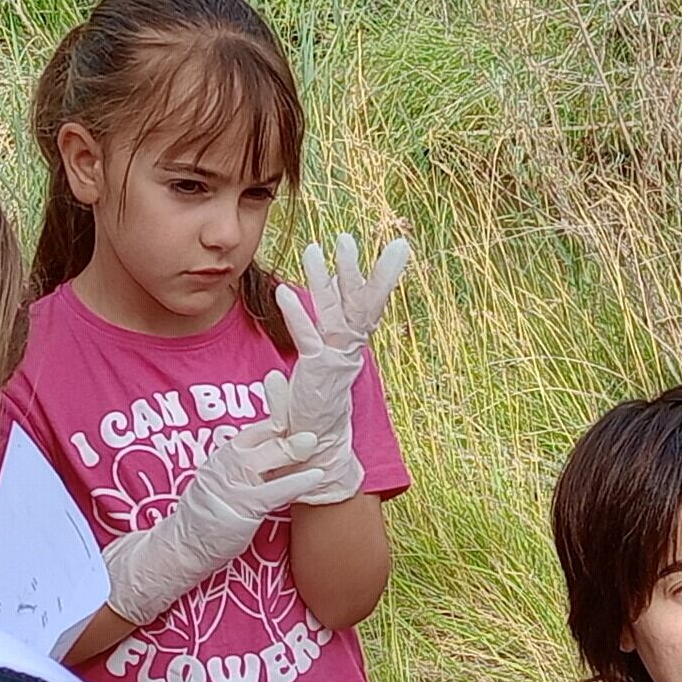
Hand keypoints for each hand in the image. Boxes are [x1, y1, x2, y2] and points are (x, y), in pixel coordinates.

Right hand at [100, 372, 334, 624]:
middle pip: (262, 437)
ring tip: (314, 442)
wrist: (182, 546)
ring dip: (293, 450)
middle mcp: (226, 462)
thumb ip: (247, 468)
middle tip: (312, 419)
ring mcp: (233, 483)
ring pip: (267, 458)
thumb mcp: (224, 483)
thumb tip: (278, 458)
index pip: (256, 430)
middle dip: (288, 426)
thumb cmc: (207, 518)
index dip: (280, 417)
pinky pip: (274, 490)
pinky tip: (316, 477)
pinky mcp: (242, 506)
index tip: (300, 410)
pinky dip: (297, 482)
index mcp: (223, 455)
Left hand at [273, 233, 414, 466]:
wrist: (318, 443)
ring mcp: (335, 358)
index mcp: (351, 341)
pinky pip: (308, 338)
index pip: (366, 302)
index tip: (397, 247)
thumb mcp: (323, 353)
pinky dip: (297, 315)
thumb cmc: (317, 400)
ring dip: (323, 280)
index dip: (380, 274)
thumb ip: (324, 322)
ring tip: (314, 249)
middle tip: (348, 238)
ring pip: (335, 314)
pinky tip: (285, 292)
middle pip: (358, 302)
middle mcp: (348, 347)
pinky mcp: (317, 371)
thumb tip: (325, 284)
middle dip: (354, 269)